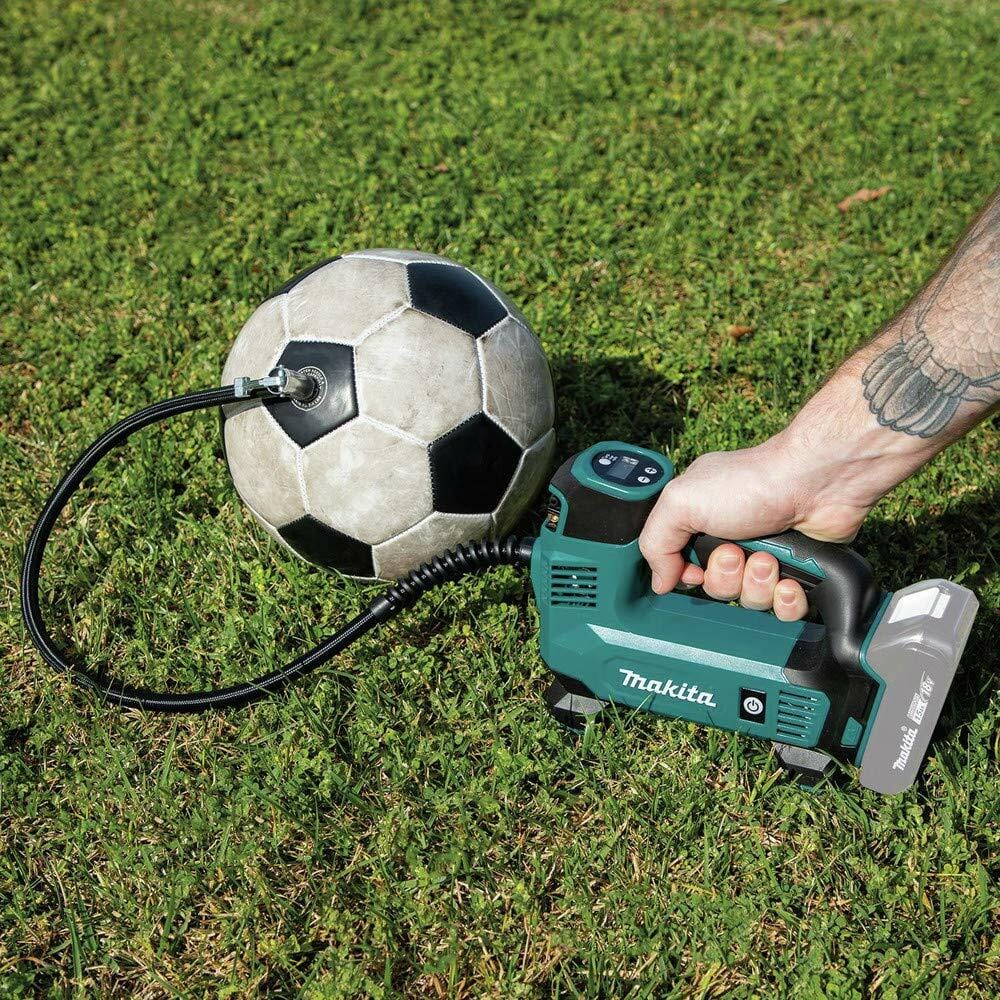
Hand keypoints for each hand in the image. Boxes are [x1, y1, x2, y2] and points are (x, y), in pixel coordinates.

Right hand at [638, 430, 874, 621]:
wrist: (816, 482)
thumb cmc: (752, 483)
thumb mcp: (681, 501)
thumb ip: (655, 542)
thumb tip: (658, 581)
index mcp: (702, 522)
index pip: (683, 567)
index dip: (687, 576)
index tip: (694, 568)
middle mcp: (734, 540)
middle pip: (717, 589)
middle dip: (726, 578)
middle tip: (738, 552)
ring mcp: (767, 557)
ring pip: (751, 602)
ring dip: (758, 584)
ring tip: (769, 558)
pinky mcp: (799, 573)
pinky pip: (785, 610)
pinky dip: (787, 600)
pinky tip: (790, 581)